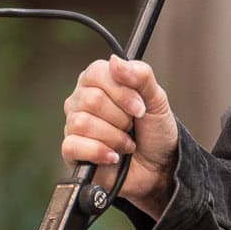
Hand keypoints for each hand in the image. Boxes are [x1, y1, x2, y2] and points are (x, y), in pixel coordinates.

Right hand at [60, 56, 179, 217]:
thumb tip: (115, 61)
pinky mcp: (71, 151)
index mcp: (99, 81)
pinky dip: (99, 152)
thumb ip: (141, 76)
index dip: (122, 92)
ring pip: (83, 123)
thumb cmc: (155, 132)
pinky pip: (73, 145)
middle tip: (132, 126)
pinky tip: (113, 156)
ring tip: (126, 144)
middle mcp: (81, 100)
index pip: (97, 73)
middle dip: (121, 118)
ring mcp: (74, 125)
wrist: (158, 168)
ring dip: (114, 137)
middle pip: (92, 100)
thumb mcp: (157, 100)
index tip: (140, 108)